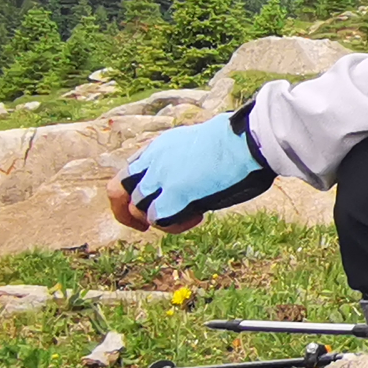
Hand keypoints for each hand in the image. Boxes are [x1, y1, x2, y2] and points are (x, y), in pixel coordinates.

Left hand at [113, 111, 271, 229]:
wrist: (249, 141)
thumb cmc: (242, 141)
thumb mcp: (204, 144)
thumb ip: (188, 160)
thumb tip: (198, 174)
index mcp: (162, 145)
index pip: (131, 170)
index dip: (135, 190)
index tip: (151, 199)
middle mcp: (154, 160)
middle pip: (117, 189)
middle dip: (125, 212)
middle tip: (142, 227)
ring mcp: (160, 178)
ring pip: (137, 208)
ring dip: (157, 219)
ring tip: (188, 217)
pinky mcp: (173, 197)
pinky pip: (158, 221)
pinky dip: (174, 226)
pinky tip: (197, 218)